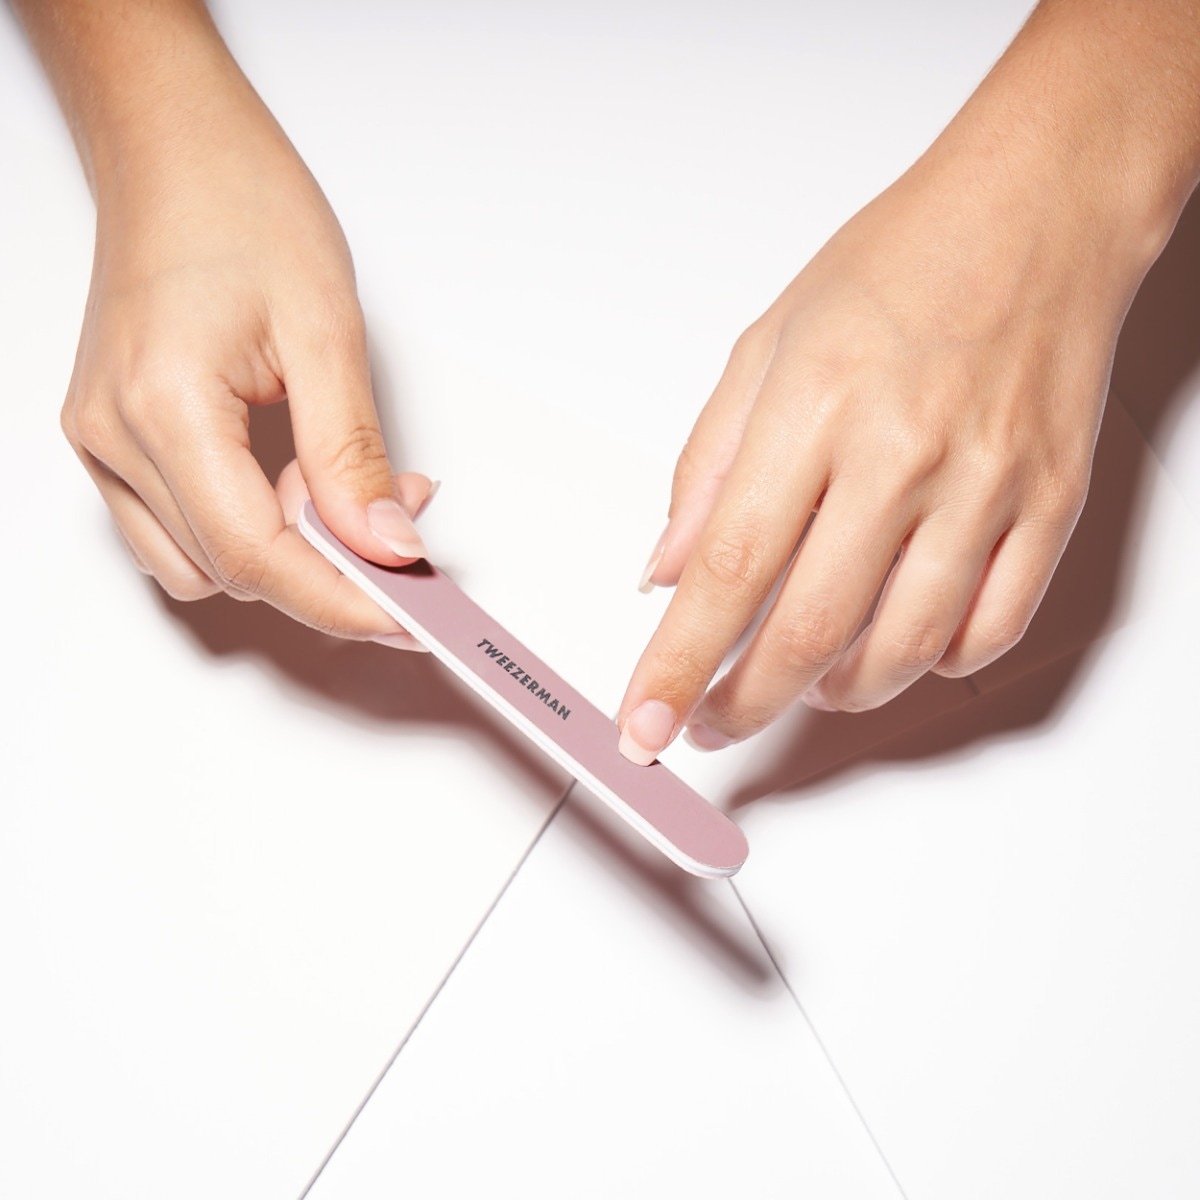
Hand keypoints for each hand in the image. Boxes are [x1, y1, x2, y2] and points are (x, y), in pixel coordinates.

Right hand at [58, 32, 429, 646]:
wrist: (176, 148)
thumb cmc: (241, 206)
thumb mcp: (325, 332)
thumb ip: (352, 456)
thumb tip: (386, 545)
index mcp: (164, 405)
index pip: (258, 556)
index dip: (342, 599)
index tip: (409, 616)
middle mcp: (114, 435)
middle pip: (232, 569)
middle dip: (328, 569)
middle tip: (399, 520)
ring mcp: (102, 441)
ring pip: (202, 564)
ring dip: (286, 556)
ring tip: (341, 489)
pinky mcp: (111, 437)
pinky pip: (178, 531)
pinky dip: (246, 532)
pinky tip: (293, 487)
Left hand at [617, 138, 1152, 761]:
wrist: (1038, 210)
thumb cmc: (900, 265)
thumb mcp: (766, 345)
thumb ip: (707, 466)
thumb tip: (665, 570)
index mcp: (814, 409)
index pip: (727, 570)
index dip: (678, 665)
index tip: (647, 723)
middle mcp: (901, 456)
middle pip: (807, 630)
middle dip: (745, 701)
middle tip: (714, 718)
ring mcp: (984, 486)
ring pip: (901, 649)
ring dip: (834, 693)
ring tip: (800, 683)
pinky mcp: (1049, 505)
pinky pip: (990, 630)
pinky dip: (931, 665)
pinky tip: (894, 650)